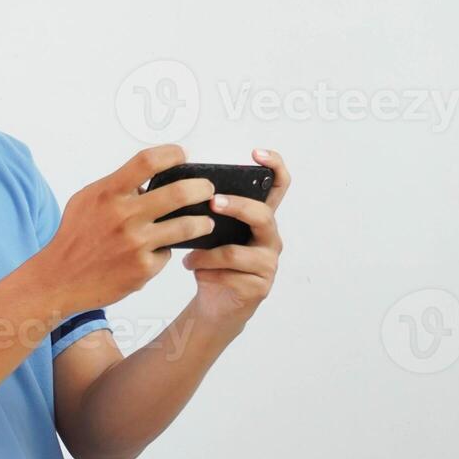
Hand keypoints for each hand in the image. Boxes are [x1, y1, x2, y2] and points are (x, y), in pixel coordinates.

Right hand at [39, 144, 217, 316]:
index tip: (182, 155)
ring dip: (202, 222)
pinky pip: (167, 254)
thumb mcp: (87, 200)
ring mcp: (136, 243)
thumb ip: (117, 187)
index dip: (171, 154)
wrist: (60, 278)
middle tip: (208, 190)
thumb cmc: (74, 236)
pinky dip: (165, 251)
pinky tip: (157, 252)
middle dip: (202, 189)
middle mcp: (124, 216)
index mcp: (109, 193)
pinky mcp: (143, 268)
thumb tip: (149, 181)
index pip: (148, 161)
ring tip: (205, 222)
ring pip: (187, 226)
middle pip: (179, 193)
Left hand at [184, 147, 289, 328]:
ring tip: (190, 253)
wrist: (215, 304)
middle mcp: (269, 237)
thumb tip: (180, 188)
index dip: (273, 167)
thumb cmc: (212, 262)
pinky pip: (229, 274)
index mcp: (259, 218)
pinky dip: (206, 269)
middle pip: (263, 215)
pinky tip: (193, 268)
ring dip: (208, 252)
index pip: (278, 187)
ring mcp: (268, 263)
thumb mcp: (209, 233)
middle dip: (237, 206)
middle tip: (213, 201)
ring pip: (239, 251)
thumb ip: (206, 212)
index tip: (256, 153)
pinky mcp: (259, 286)